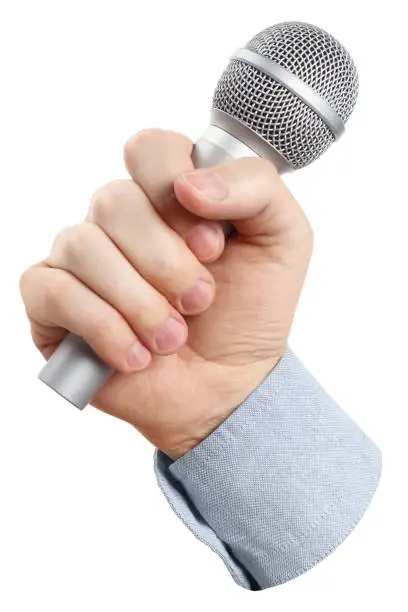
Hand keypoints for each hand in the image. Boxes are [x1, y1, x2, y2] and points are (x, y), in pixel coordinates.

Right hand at [20, 130, 312, 457]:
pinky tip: (136, 355)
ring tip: (172, 338)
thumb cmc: (250, 311)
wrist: (227, 385)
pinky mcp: (52, 303)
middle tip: (200, 301)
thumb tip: (187, 184)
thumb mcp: (283, 239)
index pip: (149, 149)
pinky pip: (54, 291)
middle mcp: (119, 220)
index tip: (212, 245)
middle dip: (166, 262)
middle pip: (113, 200)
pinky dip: (104, 328)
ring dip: (140, 302)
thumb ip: (255, 186)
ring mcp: (80, 259)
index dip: (175, 190)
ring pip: (82, 245)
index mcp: (168, 194)